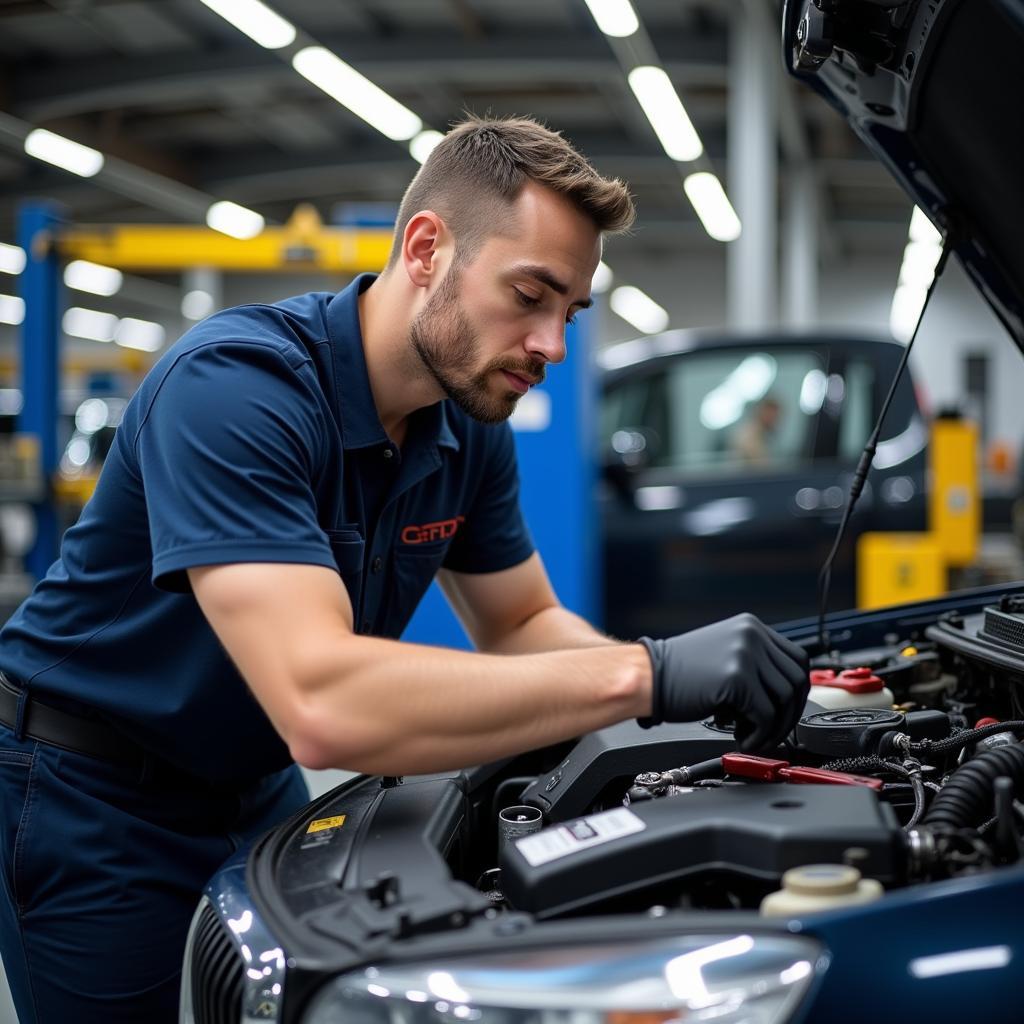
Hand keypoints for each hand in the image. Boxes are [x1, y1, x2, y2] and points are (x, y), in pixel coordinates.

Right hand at [638, 613, 809, 750]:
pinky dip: (760, 735)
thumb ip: (753, 663)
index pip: (797, 658)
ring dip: (775, 727)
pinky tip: (743, 739)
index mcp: (750, 627)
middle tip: (773, 730)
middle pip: (797, 679)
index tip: (786, 710)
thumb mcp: (723, 654)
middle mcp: (751, 635)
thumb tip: (783, 695)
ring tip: (754, 736)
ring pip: (786, 699)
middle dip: (791, 712)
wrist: (647, 676)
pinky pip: (766, 715)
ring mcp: (745, 654)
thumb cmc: (677, 673)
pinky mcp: (737, 679)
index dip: (797, 690)